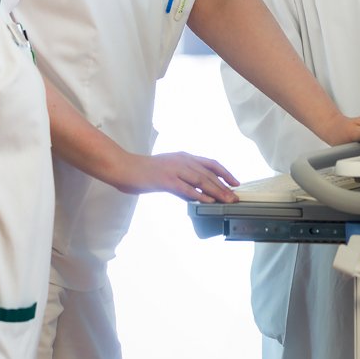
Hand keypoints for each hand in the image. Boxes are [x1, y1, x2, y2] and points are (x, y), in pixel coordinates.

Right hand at [114, 152, 240, 202]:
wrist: (124, 167)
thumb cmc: (144, 171)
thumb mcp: (168, 170)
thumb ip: (182, 179)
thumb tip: (196, 192)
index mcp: (183, 157)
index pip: (210, 163)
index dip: (224, 172)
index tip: (235, 182)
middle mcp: (182, 160)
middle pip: (208, 173)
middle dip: (224, 186)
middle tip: (235, 196)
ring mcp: (174, 169)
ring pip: (201, 180)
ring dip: (216, 191)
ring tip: (227, 200)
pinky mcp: (165, 180)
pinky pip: (186, 188)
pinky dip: (199, 194)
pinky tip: (207, 201)